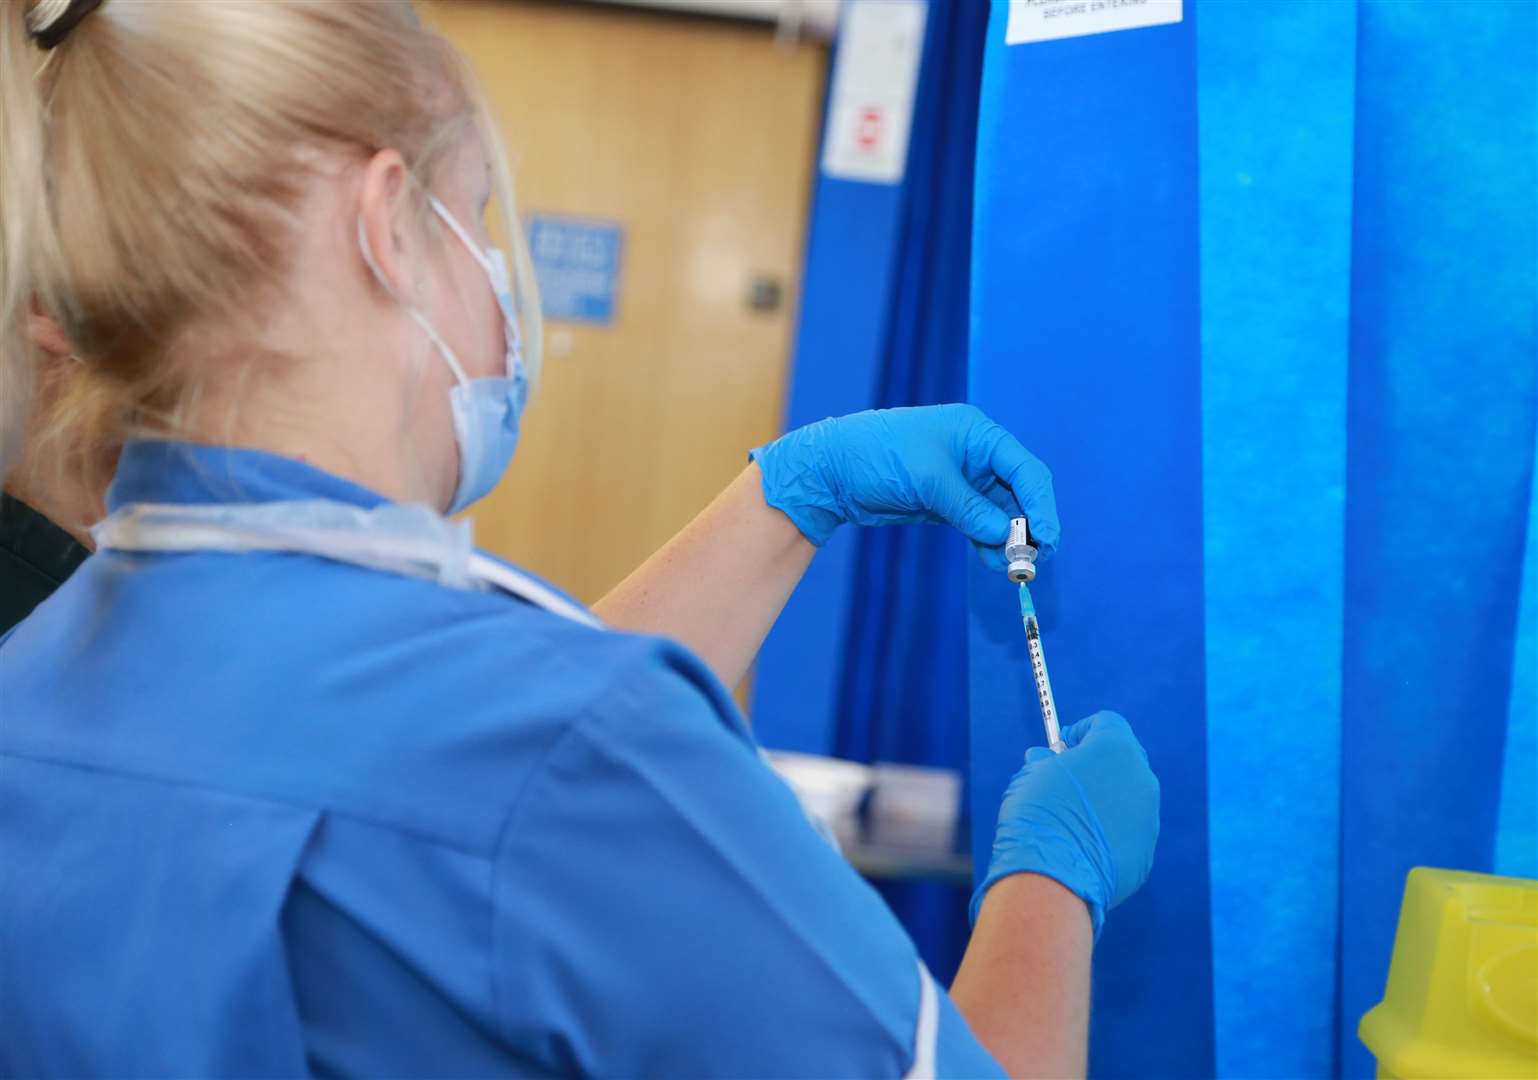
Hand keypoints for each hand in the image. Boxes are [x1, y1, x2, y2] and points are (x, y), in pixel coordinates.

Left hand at [749, 404, 1058, 570]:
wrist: (833, 471)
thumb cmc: (879, 457)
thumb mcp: (928, 480)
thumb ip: (969, 508)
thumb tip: (1004, 535)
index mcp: (977, 434)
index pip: (1024, 469)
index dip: (1041, 504)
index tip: (1048, 537)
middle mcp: (976, 455)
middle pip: (1019, 493)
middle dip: (1028, 525)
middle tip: (1034, 558)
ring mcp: (963, 481)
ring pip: (1001, 514)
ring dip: (1008, 540)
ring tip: (1012, 568)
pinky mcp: (948, 503)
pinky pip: (980, 525)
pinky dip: (988, 543)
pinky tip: (995, 562)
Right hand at [972, 711, 1159, 939]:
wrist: (1055, 876)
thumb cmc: (1040, 816)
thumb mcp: (1032, 775)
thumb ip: (1046, 761)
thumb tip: (1045, 760)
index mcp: (1116, 749)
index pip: (1107, 722)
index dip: (1082, 730)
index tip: (1062, 746)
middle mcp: (1141, 778)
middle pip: (1124, 758)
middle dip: (1099, 764)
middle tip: (1068, 777)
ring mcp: (1148, 817)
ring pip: (1128, 798)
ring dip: (1105, 800)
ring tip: (1072, 818)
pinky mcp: (1146, 851)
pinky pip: (1128, 832)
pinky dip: (1109, 832)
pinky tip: (1081, 845)